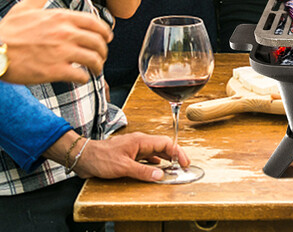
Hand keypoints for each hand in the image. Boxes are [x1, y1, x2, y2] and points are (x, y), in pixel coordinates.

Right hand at [0, 0, 112, 84]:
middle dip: (103, 50)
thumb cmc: (7, 30)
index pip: (94, 23)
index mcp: (62, 17)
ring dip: (97, 65)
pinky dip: (84, 78)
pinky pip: (80, 75)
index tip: (108, 38)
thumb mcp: (26, 7)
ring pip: (93, 59)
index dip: (105, 32)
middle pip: (97, 42)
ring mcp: (62, 52)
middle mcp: (66, 33)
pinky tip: (81, 78)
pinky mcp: (54, 71)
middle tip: (101, 56)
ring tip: (95, 69)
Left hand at [48, 132, 189, 181]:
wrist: (84, 157)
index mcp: (141, 141)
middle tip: (183, 166)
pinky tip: (156, 167)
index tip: (185, 162)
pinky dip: (155, 161)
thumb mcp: (123, 167)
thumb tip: (160, 175)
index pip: (166, 143)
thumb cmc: (101, 158)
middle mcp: (140, 142)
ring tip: (173, 167)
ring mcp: (134, 147)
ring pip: (155, 151)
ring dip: (165, 158)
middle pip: (162, 146)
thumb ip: (143, 171)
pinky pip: (147, 155)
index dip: (178, 152)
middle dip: (174, 155)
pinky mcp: (129, 153)